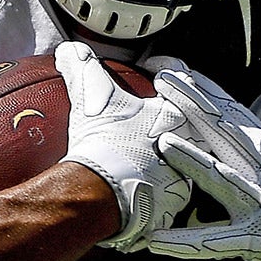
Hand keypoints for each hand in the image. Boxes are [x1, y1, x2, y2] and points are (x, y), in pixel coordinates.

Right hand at [54, 40, 191, 252]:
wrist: (102, 194)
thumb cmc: (103, 140)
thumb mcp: (91, 95)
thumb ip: (81, 66)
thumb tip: (68, 50)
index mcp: (178, 115)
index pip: (183, 82)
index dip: (168, 69)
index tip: (154, 68)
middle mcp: (189, 147)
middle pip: (192, 126)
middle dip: (177, 119)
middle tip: (155, 117)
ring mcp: (182, 181)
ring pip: (183, 163)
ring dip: (167, 158)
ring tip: (147, 156)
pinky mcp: (170, 210)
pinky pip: (166, 197)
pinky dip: (153, 191)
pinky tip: (137, 188)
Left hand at [144, 66, 260, 260]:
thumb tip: (246, 149)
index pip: (236, 116)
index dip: (208, 91)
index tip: (180, 70)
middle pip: (226, 131)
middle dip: (194, 103)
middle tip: (161, 76)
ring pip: (223, 177)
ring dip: (192, 160)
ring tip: (162, 141)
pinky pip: (218, 241)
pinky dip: (185, 242)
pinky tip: (157, 240)